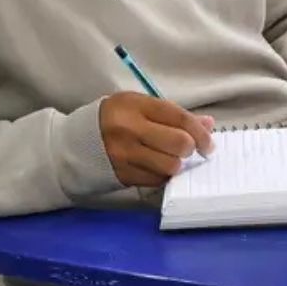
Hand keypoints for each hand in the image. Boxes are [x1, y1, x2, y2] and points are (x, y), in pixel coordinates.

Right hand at [100, 91, 215, 187]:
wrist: (78, 142)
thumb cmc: (117, 120)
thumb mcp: (141, 107)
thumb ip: (174, 115)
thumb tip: (208, 124)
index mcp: (135, 105)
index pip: (179, 118)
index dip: (200, 132)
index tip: (208, 143)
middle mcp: (129, 129)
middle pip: (178, 144)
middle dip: (190, 149)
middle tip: (189, 151)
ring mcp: (124, 154)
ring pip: (170, 166)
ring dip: (177, 165)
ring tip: (171, 159)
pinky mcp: (122, 174)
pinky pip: (156, 180)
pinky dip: (163, 175)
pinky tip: (158, 167)